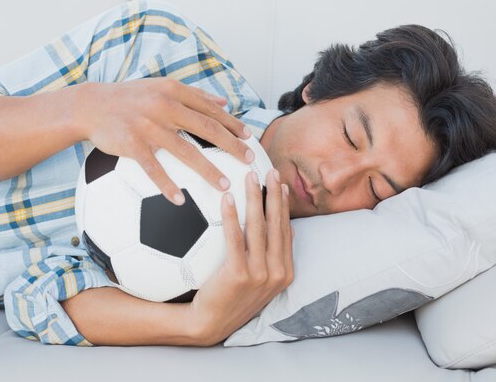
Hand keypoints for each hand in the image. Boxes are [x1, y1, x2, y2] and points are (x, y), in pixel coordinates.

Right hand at [81, 78, 253, 204]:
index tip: (249, 136)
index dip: (232, 123)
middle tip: (249, 160)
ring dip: (208, 170)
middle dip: (232, 145)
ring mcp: (148, 126)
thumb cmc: (131, 97)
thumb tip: (224, 100)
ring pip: (186, 151)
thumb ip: (194, 94)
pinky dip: (167, 186)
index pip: (211, 108)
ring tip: (224, 185)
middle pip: (207, 128)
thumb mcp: (162, 87)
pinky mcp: (132, 144)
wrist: (90, 105)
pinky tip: (180, 201)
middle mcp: (164, 106)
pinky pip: (154, 169)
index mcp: (174, 91)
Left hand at [189, 168, 293, 345]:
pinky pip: (235, 238)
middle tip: (269, 170)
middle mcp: (278, 272)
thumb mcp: (258, 279)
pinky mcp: (240, 275)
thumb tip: (281, 228)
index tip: (281, 184)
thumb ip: (269, 255)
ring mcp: (261, 275)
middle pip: (276, 224)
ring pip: (259, 227)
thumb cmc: (230, 297)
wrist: (209, 324)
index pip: (286, 230)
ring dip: (255, 198)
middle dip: (275, 194)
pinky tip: (226, 198)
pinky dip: (232, 216)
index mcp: (285, 272)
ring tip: (250, 176)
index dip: (284, 205)